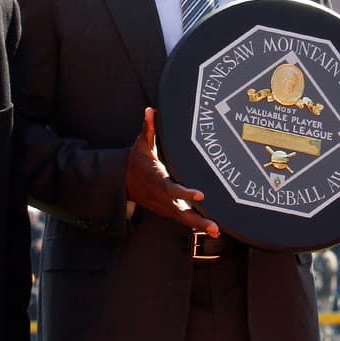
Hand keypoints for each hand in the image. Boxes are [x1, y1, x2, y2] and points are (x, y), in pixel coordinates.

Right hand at [125, 108, 218, 235]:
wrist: (122, 182)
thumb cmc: (135, 161)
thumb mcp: (141, 144)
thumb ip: (149, 128)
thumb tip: (150, 110)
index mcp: (157, 180)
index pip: (172, 189)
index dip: (185, 192)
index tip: (201, 194)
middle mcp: (162, 197)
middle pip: (181, 211)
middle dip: (197, 219)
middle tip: (215, 226)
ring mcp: (164, 206)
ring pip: (183, 218)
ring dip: (200, 225)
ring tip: (217, 230)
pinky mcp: (167, 210)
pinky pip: (183, 218)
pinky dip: (196, 224)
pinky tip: (212, 229)